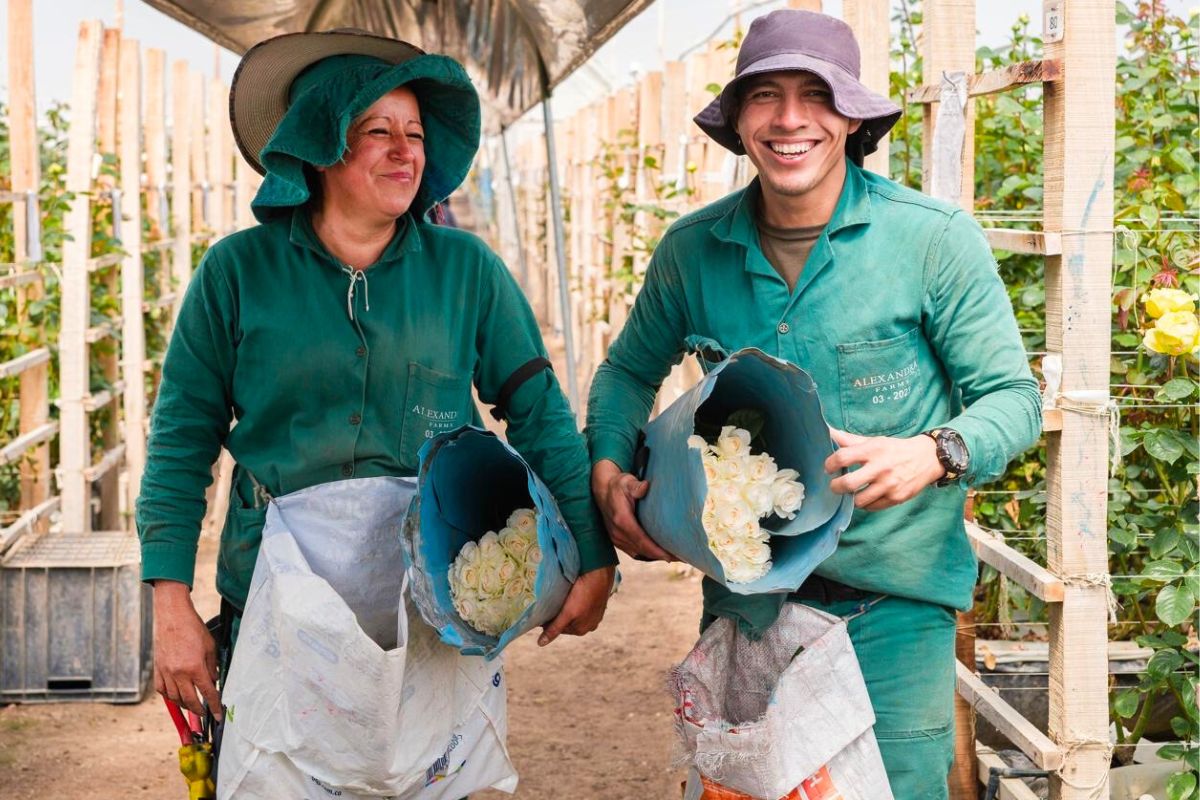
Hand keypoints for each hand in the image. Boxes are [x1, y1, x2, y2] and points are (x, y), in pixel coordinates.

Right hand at [152, 580, 221, 719]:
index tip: (218, 715)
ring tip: (192, 705)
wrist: (173, 617)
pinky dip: (170, 696)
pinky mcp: (157, 669)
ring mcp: (166, 672)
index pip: (207, 693)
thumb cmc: (193, 629)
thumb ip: (212, 667)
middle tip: (205, 713)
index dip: (214, 706)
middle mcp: (179, 673)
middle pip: (189, 700)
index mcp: (194, 667)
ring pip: (174, 698)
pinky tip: (176, 696)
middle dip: (199, 710)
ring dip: (184, 705)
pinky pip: (162, 690)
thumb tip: (213, 682)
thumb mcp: (210, 647)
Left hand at [538, 565, 616, 645]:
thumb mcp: (567, 613)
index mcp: (581, 630)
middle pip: (567, 622)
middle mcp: (590, 625)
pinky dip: (575, 601)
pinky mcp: (597, 603)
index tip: (541, 611)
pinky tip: (572, 593)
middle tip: (549, 603)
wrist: (600, 573)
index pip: (558, 629)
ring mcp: (595, 614)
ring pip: (574, 613)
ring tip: (560, 597)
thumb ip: (554, 628)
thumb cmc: (584, 594)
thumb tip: (541, 643)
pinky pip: (582, 605)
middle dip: (558, 614)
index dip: (549, 621)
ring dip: (566, 607)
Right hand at [591, 460, 674, 560]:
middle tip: (680, 557)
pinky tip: (659, 554)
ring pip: (638, 553)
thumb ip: (636, 486)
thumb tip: (646, 486)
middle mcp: (617, 533)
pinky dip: (646, 554)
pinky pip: (633, 551)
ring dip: (654, 556)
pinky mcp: (617, 540)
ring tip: (673, 557)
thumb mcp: (627, 482)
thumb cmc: (618, 485)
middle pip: (642, 550)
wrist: (602, 489)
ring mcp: (616, 538)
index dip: (656, 550)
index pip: (641, 540)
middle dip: (660, 555)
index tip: (670, 556)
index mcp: (621, 520)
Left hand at [824, 429, 944, 510]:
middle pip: (848, 484)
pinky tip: (866, 496)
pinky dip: (866, 504)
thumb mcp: (874, 441)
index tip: (829, 468)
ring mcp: (889, 485)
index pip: (842, 457)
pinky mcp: (896, 498)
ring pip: (859, 500)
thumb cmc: (894, 450)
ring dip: (851, 497)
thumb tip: (827, 432)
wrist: (926, 459)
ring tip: (852, 491)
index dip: (830, 464)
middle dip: (836, 486)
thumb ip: (849, 440)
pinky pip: (872, 507)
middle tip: (835, 485)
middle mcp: (881, 468)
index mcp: (873, 450)